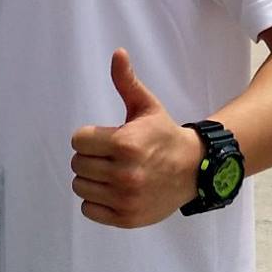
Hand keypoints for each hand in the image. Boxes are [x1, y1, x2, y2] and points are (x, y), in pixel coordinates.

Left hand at [70, 49, 203, 227]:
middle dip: (90, 157)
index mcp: (125, 144)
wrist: (194, 169)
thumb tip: (118, 53)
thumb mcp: (147, 106)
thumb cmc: (163, 135)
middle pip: (77, 164)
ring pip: (80, 187)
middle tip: (110, 155)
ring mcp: (125, 199)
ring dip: (91, 179)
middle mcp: (124, 173)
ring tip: (111, 172)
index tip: (105, 138)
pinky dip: (96, 201)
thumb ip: (127, 82)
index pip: (78, 141)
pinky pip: (89, 209)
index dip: (89, 137)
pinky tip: (112, 190)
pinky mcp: (126, 218)